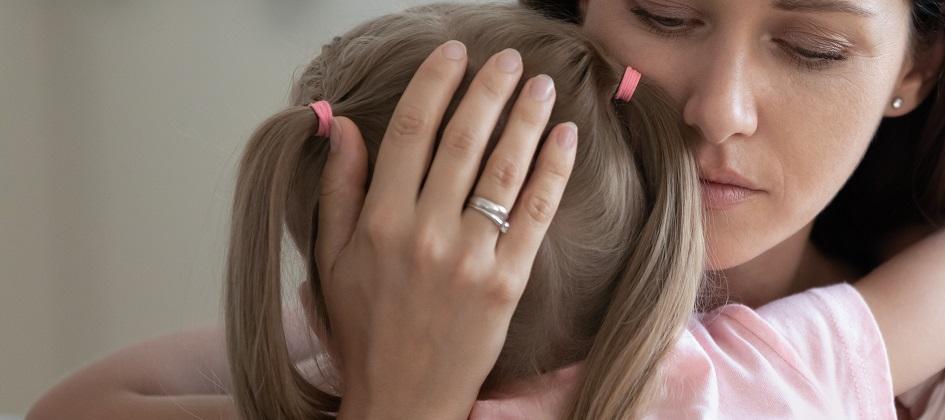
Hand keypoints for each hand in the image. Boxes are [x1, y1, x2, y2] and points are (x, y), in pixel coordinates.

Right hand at [311, 40, 577, 418]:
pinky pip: (535, 214)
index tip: (453, 55)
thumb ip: (340, 189)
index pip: (410, 132)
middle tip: (507, 59)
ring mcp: (469, 257)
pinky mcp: (507, 282)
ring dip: (525, 119)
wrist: (401, 398)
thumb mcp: (331, 259)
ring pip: (503, 170)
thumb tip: (344, 126)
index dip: (435, 85)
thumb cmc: (365, 331)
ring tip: (540, 86)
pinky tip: (564, 138)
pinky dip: (552, 170)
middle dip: (488, 90)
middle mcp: (423, 232)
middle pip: (462, 141)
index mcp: (379, 221)